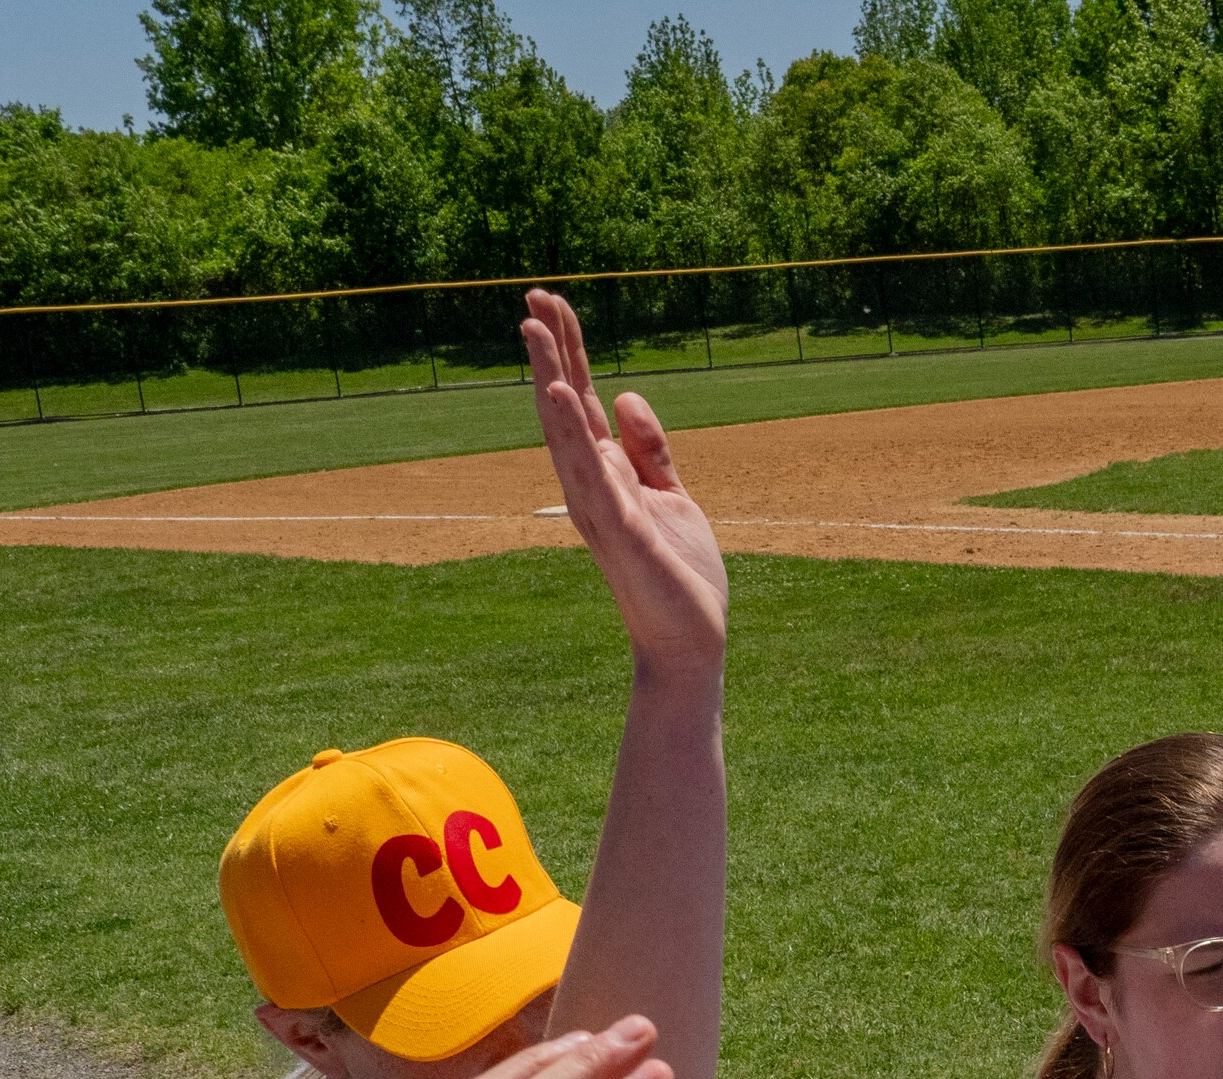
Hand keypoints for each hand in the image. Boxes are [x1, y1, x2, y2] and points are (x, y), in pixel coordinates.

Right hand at [520, 288, 723, 675]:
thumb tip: (624, 395)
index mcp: (606, 472)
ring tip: (535, 333)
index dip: (568, 350)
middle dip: (550, 351)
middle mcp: (591, 484)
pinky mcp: (621, 529)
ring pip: (567, 433)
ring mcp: (600, 506)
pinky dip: (574, 436)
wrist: (691, 638)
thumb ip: (649, 450)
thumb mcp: (671, 496)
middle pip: (565, 406)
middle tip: (532, 297)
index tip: (552, 302)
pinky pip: (592, 475)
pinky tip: (561, 398)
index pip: (582, 399)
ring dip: (550, 380)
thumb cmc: (678, 573)